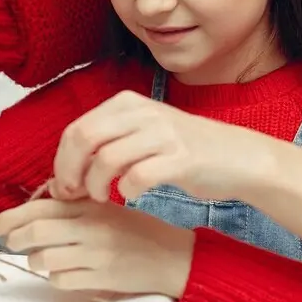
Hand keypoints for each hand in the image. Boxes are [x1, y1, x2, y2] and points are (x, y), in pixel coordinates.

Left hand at [0, 198, 194, 297]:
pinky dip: (56, 279)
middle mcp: (92, 227)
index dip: (11, 216)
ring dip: (35, 261)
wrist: (174, 257)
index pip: (41, 207)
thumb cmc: (138, 231)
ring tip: (41, 260)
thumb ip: (75, 206)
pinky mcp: (102, 278)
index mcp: (91, 206)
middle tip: (11, 243)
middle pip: (36, 232)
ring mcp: (96, 254)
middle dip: (15, 239)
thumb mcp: (108, 209)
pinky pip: (62, 280)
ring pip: (44, 259)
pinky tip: (65, 273)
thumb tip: (34, 207)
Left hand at [50, 91, 274, 202]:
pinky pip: (138, 177)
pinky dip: (127, 192)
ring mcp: (163, 133)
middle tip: (75, 195)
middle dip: (70, 173)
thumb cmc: (186, 151)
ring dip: (96, 186)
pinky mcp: (181, 158)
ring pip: (106, 159)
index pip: (76, 129)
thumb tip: (62, 173)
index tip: (64, 186)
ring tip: (103, 198)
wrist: (238, 158)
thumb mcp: (142, 133)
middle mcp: (143, 112)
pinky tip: (132, 196)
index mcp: (128, 103)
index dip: (62, 162)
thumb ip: (107, 144)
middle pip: (84, 139)